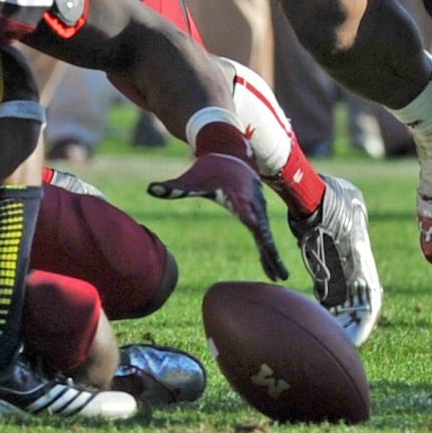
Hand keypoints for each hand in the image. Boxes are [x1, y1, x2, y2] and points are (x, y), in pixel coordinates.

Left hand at [148, 153, 287, 280]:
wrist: (230, 155)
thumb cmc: (209, 168)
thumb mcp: (192, 178)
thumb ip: (174, 187)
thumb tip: (151, 189)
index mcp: (236, 193)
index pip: (243, 206)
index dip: (248, 215)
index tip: (256, 229)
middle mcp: (251, 203)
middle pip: (262, 229)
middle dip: (269, 249)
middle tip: (277, 272)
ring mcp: (257, 210)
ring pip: (267, 236)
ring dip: (274, 256)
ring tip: (281, 277)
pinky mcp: (258, 214)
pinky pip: (265, 236)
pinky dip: (270, 252)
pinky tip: (273, 270)